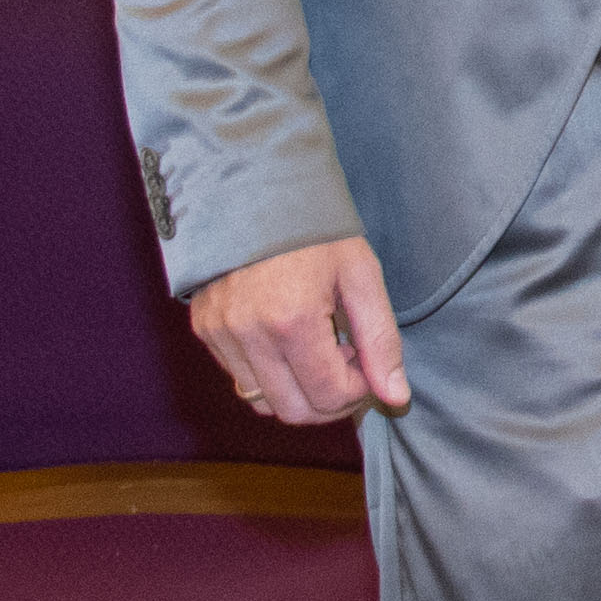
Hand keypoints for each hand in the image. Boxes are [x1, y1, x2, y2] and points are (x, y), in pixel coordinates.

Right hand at [188, 232, 408, 423]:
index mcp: (292, 321)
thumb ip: (381, 340)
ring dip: (299, 391)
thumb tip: (396, 396)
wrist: (256, 189)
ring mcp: (220, 334)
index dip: (359, 391)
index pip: (329, 395)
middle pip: (293, 411)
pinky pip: (239, 379)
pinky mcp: (205, 330)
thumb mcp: (360, 275)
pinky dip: (270, 376)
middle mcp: (249, 335)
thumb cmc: (315, 229)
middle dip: (330, 401)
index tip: (369, 366)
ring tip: (320, 350)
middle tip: (349, 366)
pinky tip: (291, 342)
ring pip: (262, 402)